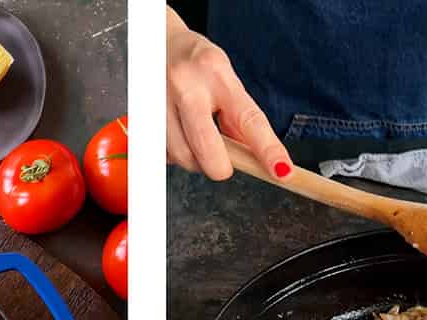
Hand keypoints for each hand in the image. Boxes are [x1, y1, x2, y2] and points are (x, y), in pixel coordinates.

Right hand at [166, 5, 288, 179]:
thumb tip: (254, 158)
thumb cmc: (197, 64)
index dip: (267, 149)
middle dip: (220, 166)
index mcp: (216, 73)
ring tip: (199, 140)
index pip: (248, 119)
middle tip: (224, 163)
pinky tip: (180, 134)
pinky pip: (165, 155)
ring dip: (196, 161)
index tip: (281, 170)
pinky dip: (178, 154)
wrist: (158, 43)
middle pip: (208, 150)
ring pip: (184, 158)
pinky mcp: (144, 118)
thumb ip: (238, 118)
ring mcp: (161, 103)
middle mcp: (187, 86)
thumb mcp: (225, 80)